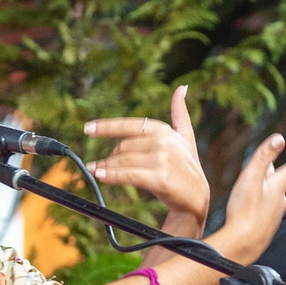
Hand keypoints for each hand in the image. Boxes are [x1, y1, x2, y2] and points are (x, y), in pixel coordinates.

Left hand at [84, 85, 209, 228]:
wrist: (197, 197)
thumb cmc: (188, 166)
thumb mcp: (186, 136)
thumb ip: (180, 112)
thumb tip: (182, 87)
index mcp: (163, 130)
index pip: (129, 125)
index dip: (106, 127)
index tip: (88, 128)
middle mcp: (163, 142)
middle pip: (123, 147)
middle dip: (110, 156)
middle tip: (98, 163)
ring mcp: (162, 160)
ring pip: (123, 161)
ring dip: (105, 166)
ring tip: (94, 169)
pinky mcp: (160, 179)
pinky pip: (129, 175)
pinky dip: (112, 175)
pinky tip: (101, 175)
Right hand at [209, 134, 285, 264]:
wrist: (241, 245)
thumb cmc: (244, 211)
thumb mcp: (251, 178)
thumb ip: (264, 157)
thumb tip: (280, 139)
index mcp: (278, 187)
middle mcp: (280, 202)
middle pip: (282, 183)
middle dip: (282, 175)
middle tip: (281, 168)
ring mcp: (274, 217)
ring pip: (272, 198)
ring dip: (268, 191)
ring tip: (257, 187)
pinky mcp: (265, 229)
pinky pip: (265, 212)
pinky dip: (260, 206)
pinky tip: (251, 210)